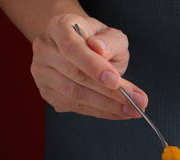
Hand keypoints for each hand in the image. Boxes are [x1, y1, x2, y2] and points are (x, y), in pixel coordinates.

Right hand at [29, 14, 147, 119]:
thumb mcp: (110, 34)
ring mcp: (42, 73)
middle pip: (76, 76)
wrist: (81, 47)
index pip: (72, 48)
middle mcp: (45, 49)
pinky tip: (118, 112)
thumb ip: (110, 41)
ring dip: (107, 106)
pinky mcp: (48, 93)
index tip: (116, 81)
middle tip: (137, 102)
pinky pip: (74, 107)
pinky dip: (100, 112)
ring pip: (75, 95)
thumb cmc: (97, 40)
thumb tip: (100, 50)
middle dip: (110, 93)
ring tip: (132, 110)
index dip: (94, 66)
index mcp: (59, 27)